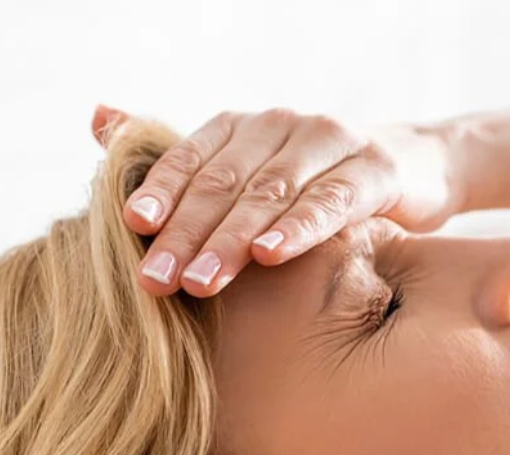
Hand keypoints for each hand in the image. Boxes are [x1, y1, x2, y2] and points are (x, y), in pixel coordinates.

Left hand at [90, 104, 458, 295]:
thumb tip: (98, 117)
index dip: (160, 190)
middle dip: (185, 234)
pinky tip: (271, 256)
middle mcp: (281, 125)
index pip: (190, 157)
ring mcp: (330, 143)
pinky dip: (298, 228)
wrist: (410, 171)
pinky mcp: (374, 170)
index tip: (131, 227)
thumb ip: (176, 157)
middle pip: (223, 183)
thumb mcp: (244, 171)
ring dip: (232, 241)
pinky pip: (330, 201)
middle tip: (154, 282)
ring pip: (270, 193)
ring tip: (200, 283)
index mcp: (241, 127)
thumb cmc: (310, 183)